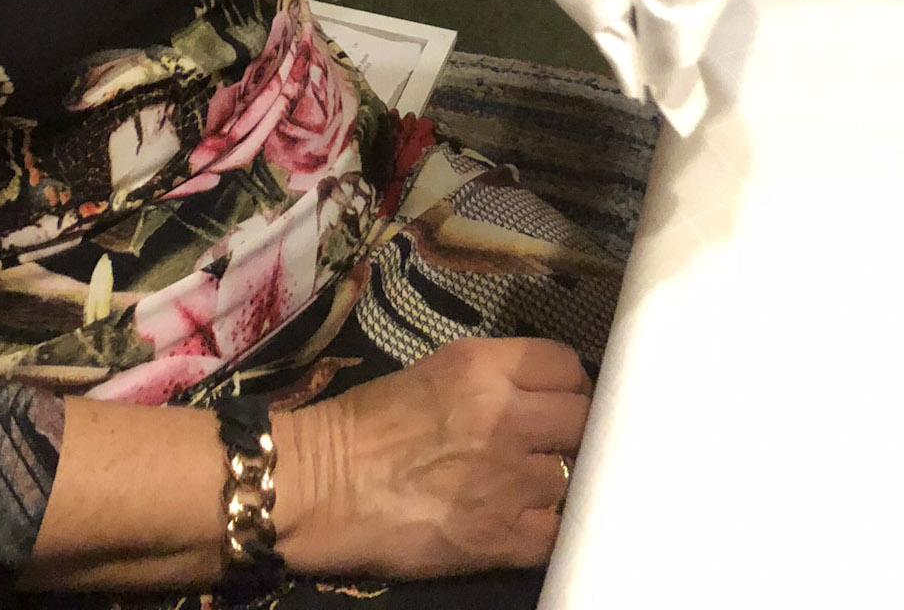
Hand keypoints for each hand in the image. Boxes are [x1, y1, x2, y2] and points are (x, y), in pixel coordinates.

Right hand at [274, 338, 588, 578]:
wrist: (321, 488)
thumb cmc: (366, 424)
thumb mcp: (435, 371)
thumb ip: (494, 377)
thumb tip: (539, 394)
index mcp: (484, 367)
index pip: (565, 365)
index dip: (570, 383)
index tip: (561, 398)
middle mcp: (506, 417)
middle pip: (583, 418)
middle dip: (575, 429)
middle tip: (557, 442)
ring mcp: (507, 481)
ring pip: (572, 477)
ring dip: (557, 482)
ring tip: (531, 486)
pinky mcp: (499, 539)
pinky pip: (557, 534)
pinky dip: (550, 530)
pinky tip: (530, 523)